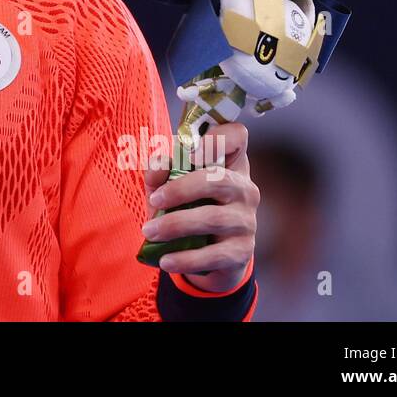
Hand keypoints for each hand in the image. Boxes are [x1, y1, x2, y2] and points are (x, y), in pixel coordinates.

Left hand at [141, 122, 258, 291]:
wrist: (207, 257)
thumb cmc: (187, 209)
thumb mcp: (168, 187)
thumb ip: (160, 173)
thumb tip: (158, 166)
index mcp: (229, 164)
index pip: (238, 136)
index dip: (219, 137)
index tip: (190, 152)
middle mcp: (244, 189)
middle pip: (219, 180)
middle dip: (181, 189)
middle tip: (153, 201)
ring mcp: (246, 221)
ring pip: (213, 218)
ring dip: (175, 225)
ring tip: (149, 231)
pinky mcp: (242, 251)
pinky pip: (214, 255)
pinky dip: (186, 258)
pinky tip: (166, 261)